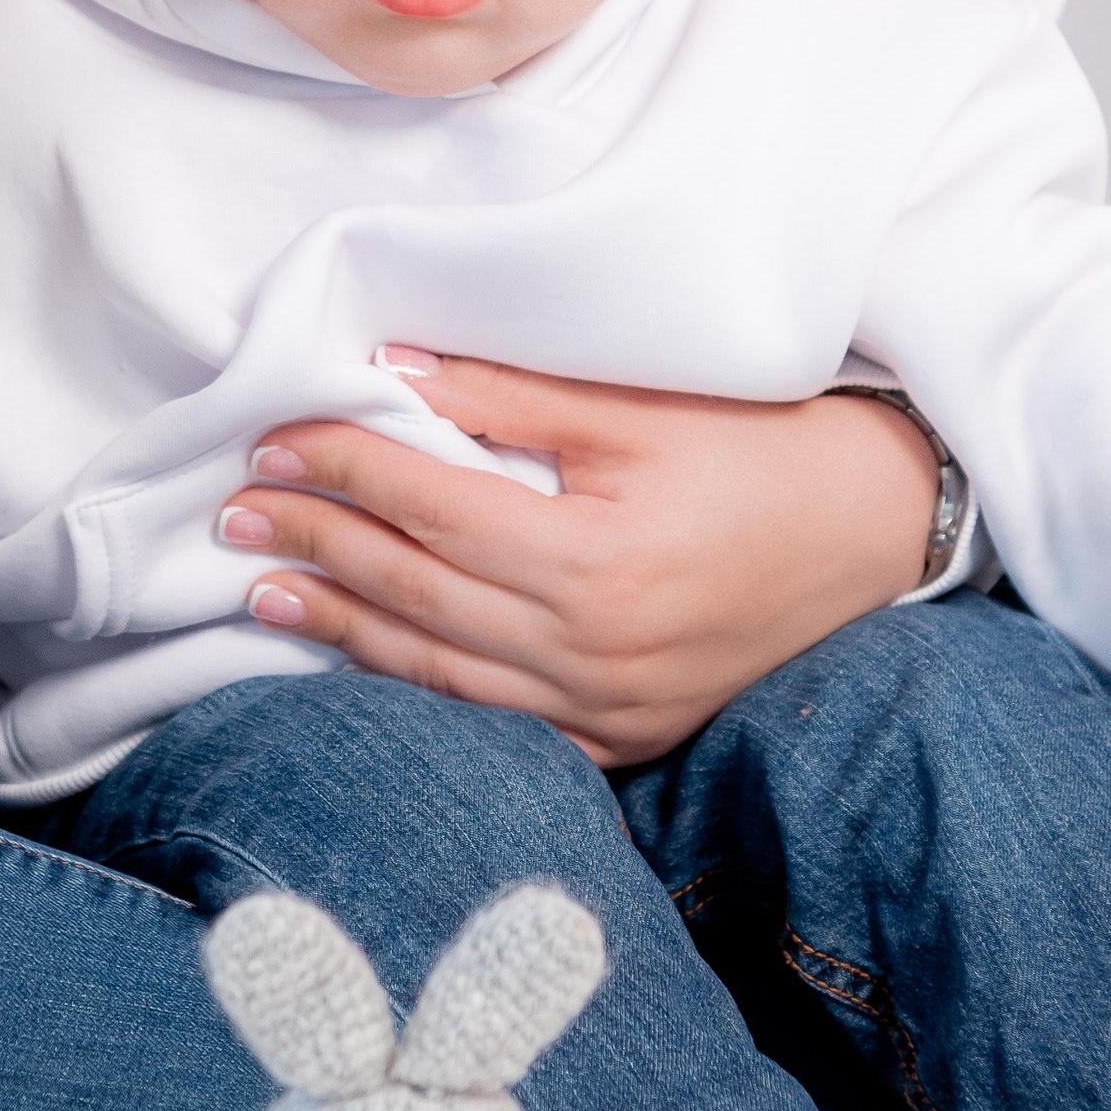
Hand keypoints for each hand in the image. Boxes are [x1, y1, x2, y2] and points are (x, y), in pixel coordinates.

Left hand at [218, 361, 940, 765]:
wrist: (876, 534)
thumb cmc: (766, 447)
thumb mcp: (642, 405)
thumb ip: (514, 395)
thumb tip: (390, 370)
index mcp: (596, 561)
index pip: (428, 508)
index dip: (339, 469)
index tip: (271, 442)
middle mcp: (594, 652)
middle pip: (416, 596)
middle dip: (315, 550)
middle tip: (235, 517)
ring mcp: (609, 711)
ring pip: (441, 677)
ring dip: (343, 633)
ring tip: (267, 597)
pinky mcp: (625, 740)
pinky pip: (498, 727)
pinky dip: (423, 693)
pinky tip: (368, 665)